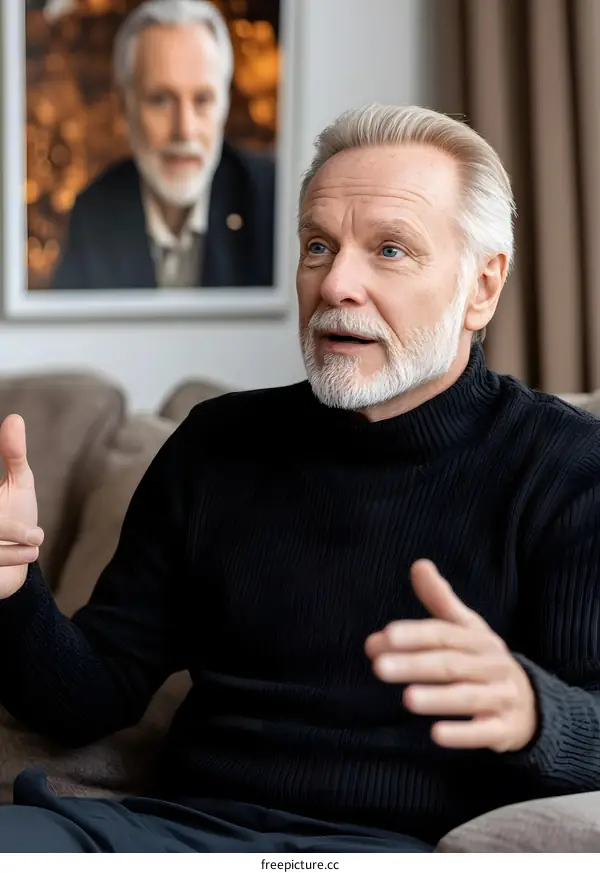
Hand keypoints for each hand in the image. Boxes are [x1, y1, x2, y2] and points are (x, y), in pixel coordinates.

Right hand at [0, 415, 42, 598]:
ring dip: (12, 551)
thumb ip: (12, 454)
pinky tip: (30, 554)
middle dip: (10, 529)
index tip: (7, 502)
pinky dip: (10, 560)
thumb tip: (15, 419)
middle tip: (36, 535)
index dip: (9, 521)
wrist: (13, 567)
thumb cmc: (14, 518)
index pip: (0, 487)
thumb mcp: (17, 484)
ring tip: (35, 544)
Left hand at [365, 559, 536, 752]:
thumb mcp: (468, 628)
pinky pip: (484, 732)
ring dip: (437, 698)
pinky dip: (462, 734)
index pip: (443, 635)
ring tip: (407, 700)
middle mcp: (490, 665)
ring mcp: (500, 697)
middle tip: (378, 668)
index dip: (414, 635)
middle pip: (450, 665)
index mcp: (477, 639)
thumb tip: (419, 564)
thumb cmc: (484, 660)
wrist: (532, 703)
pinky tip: (436, 735)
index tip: (384, 636)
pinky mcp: (503, 730)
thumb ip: (440, 599)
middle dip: (414, 665)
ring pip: (467, 697)